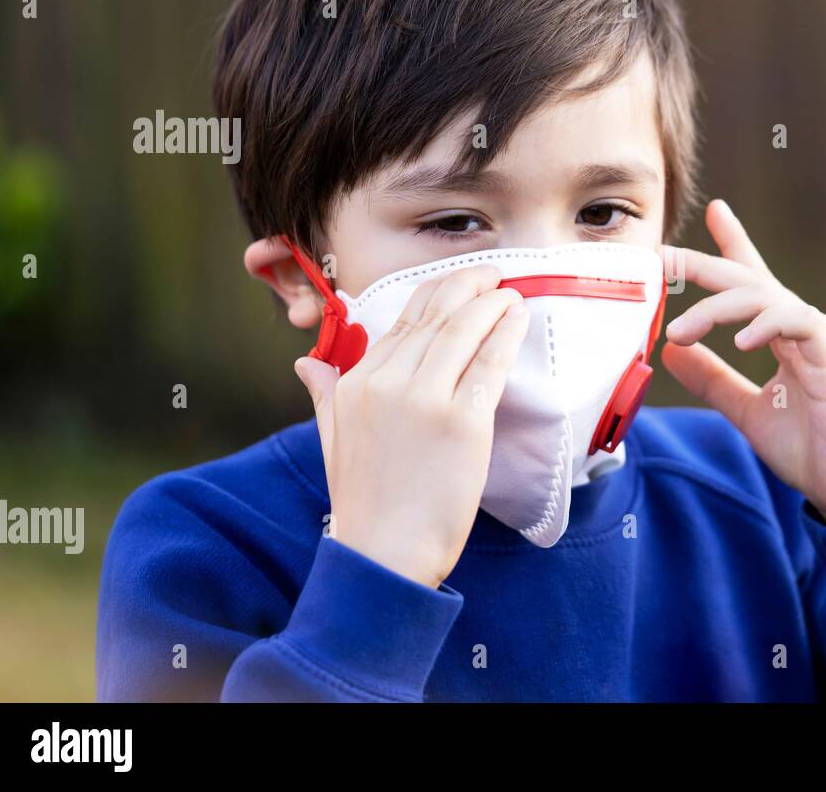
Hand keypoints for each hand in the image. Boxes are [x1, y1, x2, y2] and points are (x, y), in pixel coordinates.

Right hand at [294, 264, 528, 587]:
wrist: (384, 552)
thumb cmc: (365, 501)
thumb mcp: (331, 439)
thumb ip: (325, 393)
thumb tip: (307, 363)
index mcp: (356, 381)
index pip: (402, 320)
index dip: (437, 294)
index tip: (462, 284)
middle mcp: (387, 381)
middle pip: (435, 315)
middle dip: (468, 286)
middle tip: (493, 274)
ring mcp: (424, 399)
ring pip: (463, 330)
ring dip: (491, 303)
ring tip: (511, 292)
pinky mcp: (462, 421)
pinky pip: (489, 363)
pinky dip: (506, 334)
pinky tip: (518, 317)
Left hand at [660, 200, 825, 528]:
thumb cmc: (807, 449)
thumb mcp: (745, 410)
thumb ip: (713, 378)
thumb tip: (671, 349)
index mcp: (778, 335)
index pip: (750, 281)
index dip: (732, 244)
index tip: (714, 210)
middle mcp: (796, 326)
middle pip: (746, 279)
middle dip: (701, 264)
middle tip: (660, 257)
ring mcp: (814, 335)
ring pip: (761, 296)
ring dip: (714, 309)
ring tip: (677, 332)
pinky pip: (795, 322)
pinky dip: (764, 325)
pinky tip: (739, 342)